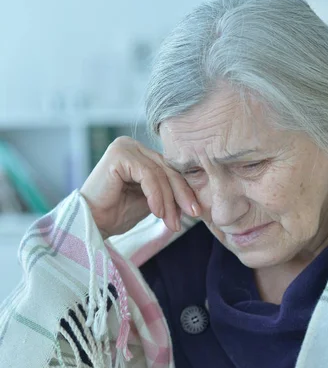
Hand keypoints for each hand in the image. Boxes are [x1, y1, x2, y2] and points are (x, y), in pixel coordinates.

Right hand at [80, 136, 200, 238]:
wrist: (92, 223)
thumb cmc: (117, 213)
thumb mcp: (151, 200)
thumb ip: (168, 191)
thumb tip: (196, 196)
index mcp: (140, 153)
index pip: (170, 169)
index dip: (184, 191)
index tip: (196, 212)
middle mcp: (132, 145)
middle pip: (167, 169)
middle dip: (181, 195)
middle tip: (193, 215)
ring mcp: (125, 147)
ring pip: (160, 174)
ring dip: (169, 201)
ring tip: (172, 223)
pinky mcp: (119, 155)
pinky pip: (148, 175)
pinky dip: (156, 195)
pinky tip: (158, 213)